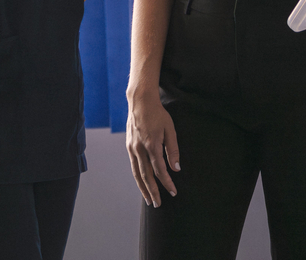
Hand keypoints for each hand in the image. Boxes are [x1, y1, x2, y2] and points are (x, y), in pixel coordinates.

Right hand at [125, 90, 179, 207]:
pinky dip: (138, 177)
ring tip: (149, 200)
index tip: (173, 192)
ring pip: (137, 173)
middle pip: (146, 176)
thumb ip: (173, 150)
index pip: (160, 170)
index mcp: (152, 145)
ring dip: (143, 188)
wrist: (140, 102)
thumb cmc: (158, 114)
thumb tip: (176, 168)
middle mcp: (140, 149)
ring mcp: (132, 148)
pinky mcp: (129, 146)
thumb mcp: (170, 129)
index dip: (167, 183)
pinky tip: (142, 183)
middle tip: (158, 204)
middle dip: (153, 191)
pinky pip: (133, 166)